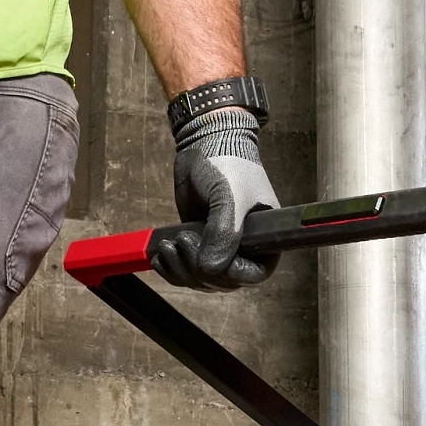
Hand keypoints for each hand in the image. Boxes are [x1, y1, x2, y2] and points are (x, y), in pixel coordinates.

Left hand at [158, 81, 278, 291]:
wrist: (204, 143)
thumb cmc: (228, 163)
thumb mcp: (228, 197)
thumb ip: (224, 232)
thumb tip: (210, 269)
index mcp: (265, 237)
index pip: (253, 274)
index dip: (231, 274)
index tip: (211, 261)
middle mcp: (244, 246)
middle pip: (222, 281)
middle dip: (198, 268)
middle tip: (184, 240)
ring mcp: (219, 246)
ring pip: (201, 278)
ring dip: (181, 268)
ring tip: (169, 244)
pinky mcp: (198, 243)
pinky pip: (185, 270)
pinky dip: (170, 268)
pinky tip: (160, 255)